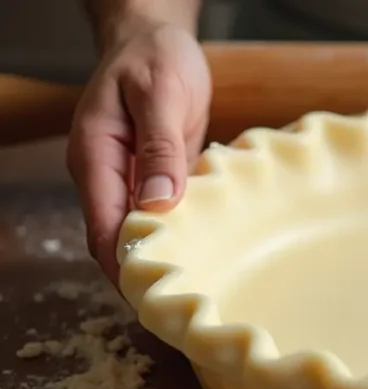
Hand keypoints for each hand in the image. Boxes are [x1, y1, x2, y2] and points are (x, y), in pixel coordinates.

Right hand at [67, 22, 210, 285]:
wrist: (157, 39)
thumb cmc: (156, 59)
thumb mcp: (162, 95)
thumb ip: (160, 147)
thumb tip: (158, 202)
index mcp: (94, 156)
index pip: (102, 224)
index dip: (123, 263)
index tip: (153, 293)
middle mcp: (107, 174)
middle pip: (116, 238)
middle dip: (142, 272)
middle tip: (180, 307)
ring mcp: (130, 178)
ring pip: (141, 231)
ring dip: (164, 257)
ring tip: (198, 291)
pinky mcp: (156, 177)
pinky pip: (164, 215)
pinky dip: (182, 235)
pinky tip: (210, 256)